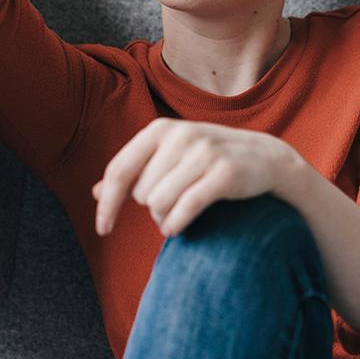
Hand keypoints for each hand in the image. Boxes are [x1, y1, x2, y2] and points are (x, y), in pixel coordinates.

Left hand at [92, 117, 302, 236]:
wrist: (265, 157)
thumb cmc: (207, 161)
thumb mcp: (169, 158)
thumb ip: (134, 172)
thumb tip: (94, 191)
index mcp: (160, 129)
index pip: (119, 170)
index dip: (107, 203)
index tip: (102, 230)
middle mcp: (180, 135)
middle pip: (141, 193)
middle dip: (151, 209)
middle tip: (171, 206)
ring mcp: (204, 152)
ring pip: (159, 204)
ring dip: (164, 219)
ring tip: (178, 213)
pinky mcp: (224, 173)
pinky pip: (183, 210)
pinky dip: (174, 226)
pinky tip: (176, 228)